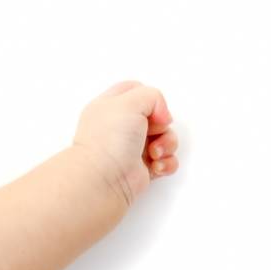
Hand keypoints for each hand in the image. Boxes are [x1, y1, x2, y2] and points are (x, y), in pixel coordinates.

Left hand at [71, 80, 179, 205]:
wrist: (103, 179)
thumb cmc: (110, 139)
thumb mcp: (129, 102)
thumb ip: (151, 96)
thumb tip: (161, 115)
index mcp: (110, 106)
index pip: (134, 90)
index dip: (150, 97)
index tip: (152, 109)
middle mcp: (120, 126)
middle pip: (155, 115)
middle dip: (162, 124)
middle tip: (153, 131)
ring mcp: (131, 147)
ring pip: (165, 138)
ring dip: (167, 144)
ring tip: (154, 153)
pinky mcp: (142, 167)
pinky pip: (166, 160)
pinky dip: (166, 163)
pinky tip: (155, 167)